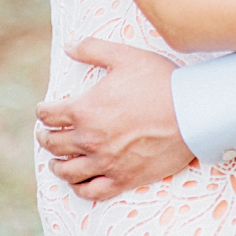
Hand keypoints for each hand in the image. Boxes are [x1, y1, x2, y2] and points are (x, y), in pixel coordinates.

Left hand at [34, 38, 194, 200]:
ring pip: (67, 170)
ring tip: (56, 161)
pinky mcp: (123, 178)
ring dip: (57, 165)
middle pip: (54, 143)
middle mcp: (89, 139)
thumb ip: (93, 49)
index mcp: (85, 110)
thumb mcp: (126, 56)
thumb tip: (68, 45)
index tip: (44, 110)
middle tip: (45, 134)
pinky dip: (79, 187)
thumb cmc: (161, 81)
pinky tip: (78, 182)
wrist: (192, 111)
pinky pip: (90, 191)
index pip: (50, 114)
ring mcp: (105, 162)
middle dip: (45, 137)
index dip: (43, 111)